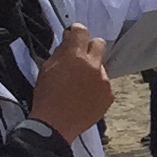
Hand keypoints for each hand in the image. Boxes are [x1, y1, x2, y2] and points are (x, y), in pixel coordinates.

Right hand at [30, 22, 112, 136]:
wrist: (55, 124)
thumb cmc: (46, 96)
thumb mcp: (46, 69)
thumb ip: (60, 52)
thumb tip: (68, 42)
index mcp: (75, 56)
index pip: (82, 31)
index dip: (76, 32)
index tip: (73, 37)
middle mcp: (93, 65)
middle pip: (99, 44)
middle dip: (89, 47)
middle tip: (79, 57)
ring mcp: (104, 81)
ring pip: (100, 67)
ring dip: (91, 71)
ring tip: (78, 85)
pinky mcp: (109, 95)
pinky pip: (104, 85)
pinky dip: (96, 88)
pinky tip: (85, 97)